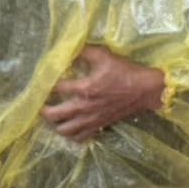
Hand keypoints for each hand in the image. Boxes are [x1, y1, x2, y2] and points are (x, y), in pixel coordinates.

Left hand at [41, 44, 165, 142]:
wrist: (145, 90)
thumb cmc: (125, 71)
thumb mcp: (105, 56)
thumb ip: (84, 52)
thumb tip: (68, 49)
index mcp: (85, 88)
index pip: (58, 88)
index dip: (48, 84)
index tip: (44, 81)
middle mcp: (85, 107)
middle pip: (54, 115)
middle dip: (44, 110)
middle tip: (43, 104)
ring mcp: (91, 120)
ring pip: (64, 131)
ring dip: (56, 124)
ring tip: (55, 117)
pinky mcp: (99, 126)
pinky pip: (79, 138)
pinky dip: (71, 136)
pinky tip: (70, 127)